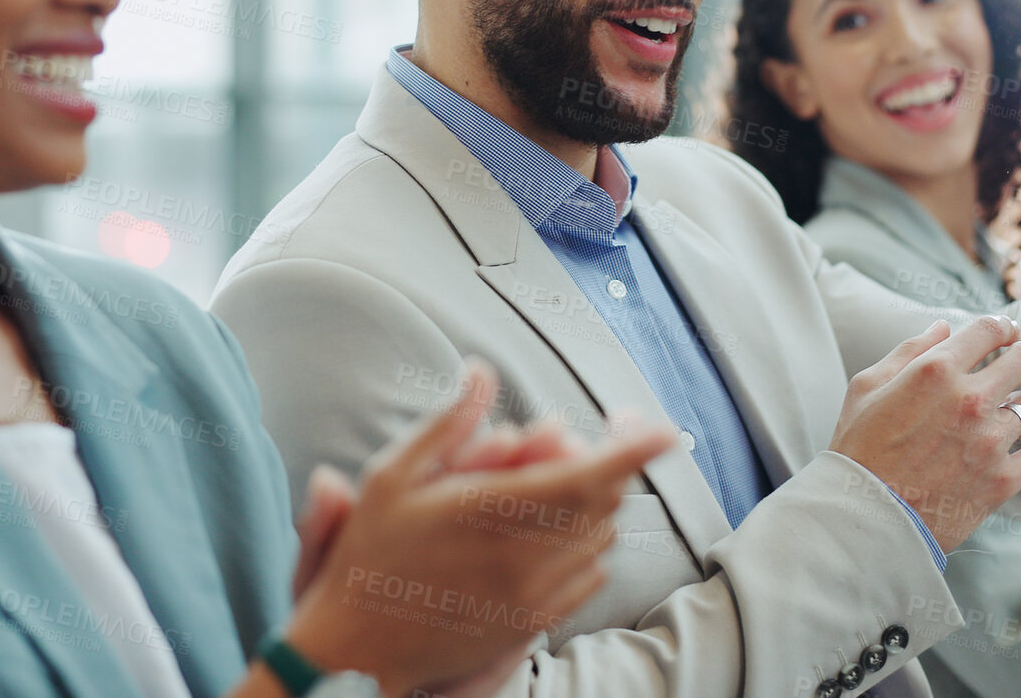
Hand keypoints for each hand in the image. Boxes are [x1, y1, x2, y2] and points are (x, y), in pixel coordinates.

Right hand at [285, 362, 676, 695]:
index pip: (587, 474)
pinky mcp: (532, 623)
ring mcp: (532, 594)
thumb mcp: (390, 477)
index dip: (635, 450)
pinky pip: (589, 576)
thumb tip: (481, 370)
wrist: (354, 650)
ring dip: (593, 504)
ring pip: (601, 536)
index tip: (665, 431)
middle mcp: (523, 555)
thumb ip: (448, 422)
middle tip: (567, 446)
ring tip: (551, 487)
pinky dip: (585, 546)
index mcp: (492, 511)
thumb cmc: (368, 557)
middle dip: (601, 464)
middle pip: (603, 500)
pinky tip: (548, 535)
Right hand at [829, 317, 1020, 549]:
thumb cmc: (858, 450)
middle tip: (1009, 371)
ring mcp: (990, 441)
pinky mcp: (1002, 480)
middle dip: (1019, 359)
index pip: (991, 329)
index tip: (1005, 334)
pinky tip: (1019, 446)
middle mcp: (969, 400)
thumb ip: (908, 351)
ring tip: (1005, 415)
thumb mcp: (867, 388)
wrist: (864, 518)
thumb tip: (943, 328)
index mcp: (935, 371)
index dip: (1002, 327)